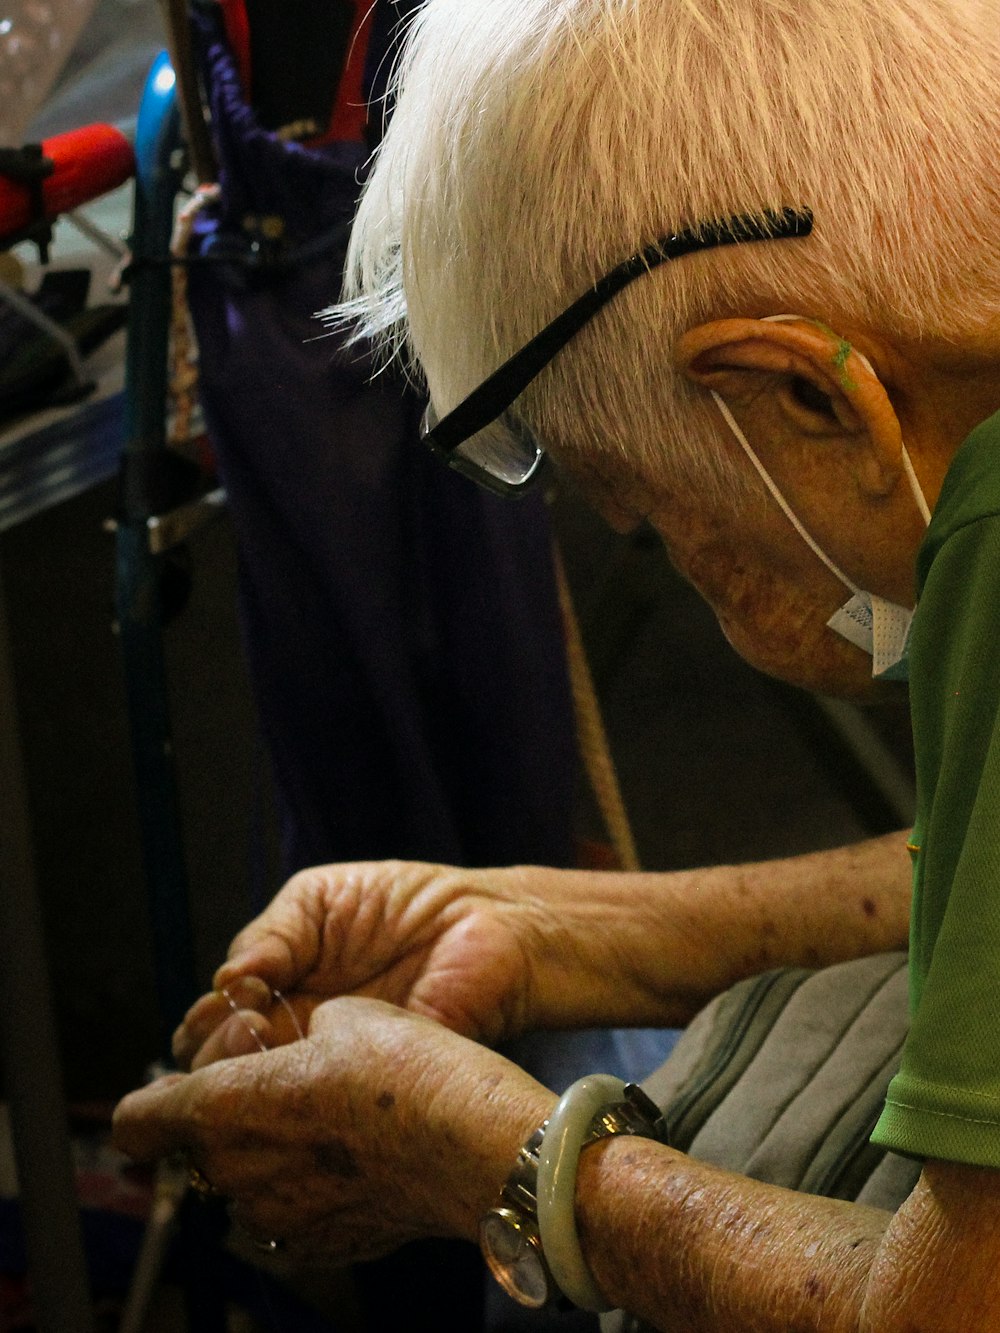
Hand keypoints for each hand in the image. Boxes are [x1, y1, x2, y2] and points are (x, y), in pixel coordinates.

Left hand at [116, 998, 554, 1262]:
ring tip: (327, 1124)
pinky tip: (355, 1159)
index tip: (177, 1090)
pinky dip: (308, 1189)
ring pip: (244, 1184)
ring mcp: (279, 1217)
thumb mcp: (349, 1015)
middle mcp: (239, 1172)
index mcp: (229, 1106)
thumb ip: (298, 1036)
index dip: (154, 1102)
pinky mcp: (321, 1246)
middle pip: (197, 1151)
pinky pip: (290, 1214)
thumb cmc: (409, 1072)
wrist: (476, 1144)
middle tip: (279, 1089)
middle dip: (224, 1123)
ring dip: (267, 1157)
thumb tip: (298, 1044)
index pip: (142, 1121)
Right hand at [173, 859, 595, 1070]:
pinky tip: (302, 1064)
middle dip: (217, 1055)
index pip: (215, 1028)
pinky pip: (325, 1111)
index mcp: (280, 994)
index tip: (228, 1003)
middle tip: (248, 1026)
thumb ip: (271, 934)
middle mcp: (297, 1041)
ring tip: (266, 1038)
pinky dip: (302, 1093)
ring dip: (249, 1076)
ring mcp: (332, 1071)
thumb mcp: (320, 900)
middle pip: (226, 1073)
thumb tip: (226, 980)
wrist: (487, 922)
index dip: (207, 1023)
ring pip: (264, 1100)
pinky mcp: (372, 1093)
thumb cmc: (407, 903)